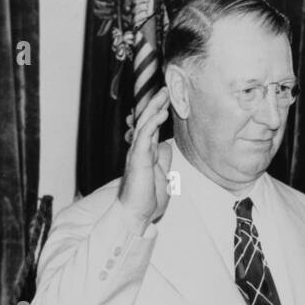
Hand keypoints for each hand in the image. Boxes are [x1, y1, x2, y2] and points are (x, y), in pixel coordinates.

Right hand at [117, 89, 171, 226]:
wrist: (136, 215)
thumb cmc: (147, 200)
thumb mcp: (162, 177)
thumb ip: (163, 161)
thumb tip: (166, 147)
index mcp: (145, 154)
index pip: (151, 129)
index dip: (158, 113)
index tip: (167, 101)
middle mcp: (140, 151)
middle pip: (147, 121)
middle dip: (156, 104)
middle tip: (165, 89)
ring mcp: (137, 153)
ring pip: (144, 124)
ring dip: (154, 107)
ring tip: (164, 94)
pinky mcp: (137, 158)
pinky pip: (144, 136)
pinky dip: (153, 122)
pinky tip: (161, 112)